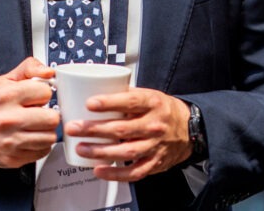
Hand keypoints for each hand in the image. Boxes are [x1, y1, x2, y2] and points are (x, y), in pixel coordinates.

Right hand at [0, 58, 59, 167]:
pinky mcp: (12, 158)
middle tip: (39, 112)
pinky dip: (40, 144)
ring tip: (34, 125)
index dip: (42, 93)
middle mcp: (6, 119)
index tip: (35, 96)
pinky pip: (43, 151)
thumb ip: (29, 68)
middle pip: (52, 118)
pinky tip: (29, 137)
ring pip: (50, 137)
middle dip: (48, 114)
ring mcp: (9, 142)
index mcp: (5, 96)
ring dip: (45, 130)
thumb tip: (49, 72)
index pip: (45, 92)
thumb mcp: (5, 80)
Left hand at [64, 88, 191, 181]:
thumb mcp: (150, 95)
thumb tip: (94, 89)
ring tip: (81, 148)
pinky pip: (134, 172)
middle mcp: (155, 125)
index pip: (131, 102)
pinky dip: (115, 174)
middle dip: (94, 129)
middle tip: (74, 127)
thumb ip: (126, 95)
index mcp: (153, 103)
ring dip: (100, 151)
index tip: (90, 103)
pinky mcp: (154, 163)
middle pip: (122, 129)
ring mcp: (155, 146)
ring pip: (126, 152)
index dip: (109, 103)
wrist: (189, 129)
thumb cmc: (163, 110)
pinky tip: (98, 170)